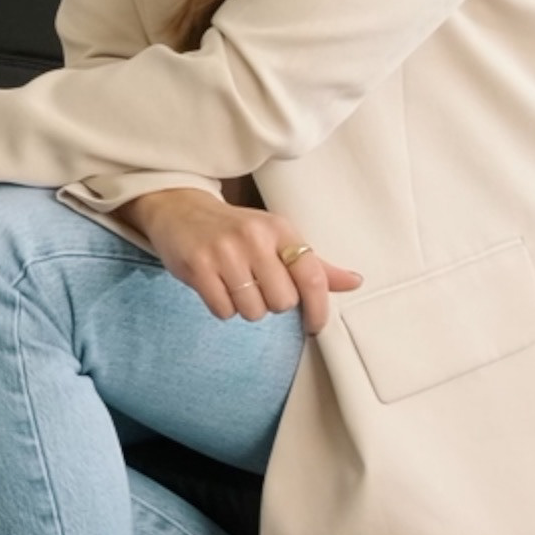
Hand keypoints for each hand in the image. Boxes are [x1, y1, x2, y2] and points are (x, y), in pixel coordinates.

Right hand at [117, 188, 361, 332]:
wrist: (179, 210)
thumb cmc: (236, 230)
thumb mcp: (277, 238)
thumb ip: (314, 264)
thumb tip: (355, 282)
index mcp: (280, 229)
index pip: (311, 276)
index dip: (318, 309)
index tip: (314, 325)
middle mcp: (254, 237)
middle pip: (282, 301)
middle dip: (272, 304)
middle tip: (259, 288)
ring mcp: (224, 251)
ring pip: (253, 310)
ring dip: (247, 308)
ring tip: (236, 286)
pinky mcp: (198, 266)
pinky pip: (224, 310)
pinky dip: (223, 308)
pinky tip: (217, 288)